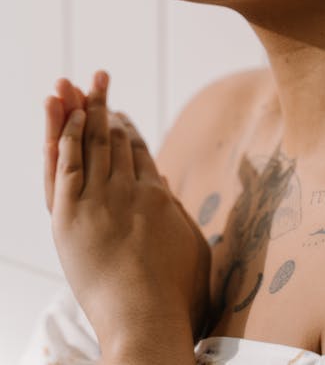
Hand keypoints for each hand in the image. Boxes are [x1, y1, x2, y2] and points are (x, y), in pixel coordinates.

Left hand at [46, 72, 210, 354]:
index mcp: (158, 196)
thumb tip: (169, 198)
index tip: (118, 113)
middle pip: (112, 138)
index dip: (126, 127)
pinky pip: (64, 164)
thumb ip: (179, 218)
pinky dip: (59, 134)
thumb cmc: (178, 296)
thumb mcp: (194, 250)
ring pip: (88, 142)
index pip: (138, 150)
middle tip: (96, 78)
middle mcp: (128, 189)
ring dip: (80, 109)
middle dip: (102, 105)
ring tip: (72, 83)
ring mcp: (98, 199)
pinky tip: (58, 111)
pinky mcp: (70, 215)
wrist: (147, 320)